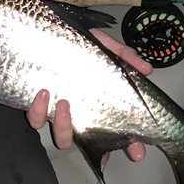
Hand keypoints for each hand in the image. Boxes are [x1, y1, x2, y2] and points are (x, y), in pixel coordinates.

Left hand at [26, 28, 152, 163]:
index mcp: (97, 104)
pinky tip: (43, 94)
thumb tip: (147, 69)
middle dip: (99, 149)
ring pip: (61, 137)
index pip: (117, 131)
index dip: (130, 145)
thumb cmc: (78, 44)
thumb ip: (124, 57)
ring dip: (64, 126)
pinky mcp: (36, 105)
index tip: (138, 152)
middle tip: (104, 146)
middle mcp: (78, 113)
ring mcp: (57, 112)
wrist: (47, 31)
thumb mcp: (104, 47)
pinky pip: (36, 119)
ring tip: (64, 102)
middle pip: (90, 143)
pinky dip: (38, 110)